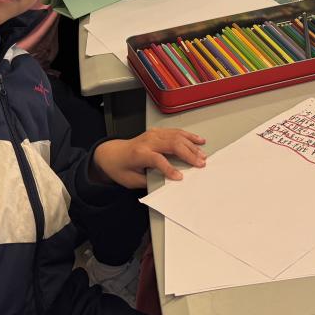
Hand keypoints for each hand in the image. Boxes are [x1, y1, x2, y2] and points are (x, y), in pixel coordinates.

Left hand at [90, 128, 207, 187]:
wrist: (111, 154)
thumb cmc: (120, 168)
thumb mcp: (131, 181)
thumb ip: (149, 180)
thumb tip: (167, 183)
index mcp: (139, 153)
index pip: (158, 159)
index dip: (170, 169)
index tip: (180, 178)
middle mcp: (147, 141)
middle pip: (172, 144)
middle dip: (188, 154)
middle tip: (200, 163)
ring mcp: (153, 134)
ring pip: (177, 136)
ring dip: (191, 145)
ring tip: (202, 154)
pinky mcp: (157, 132)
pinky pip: (175, 132)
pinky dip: (188, 136)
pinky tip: (198, 140)